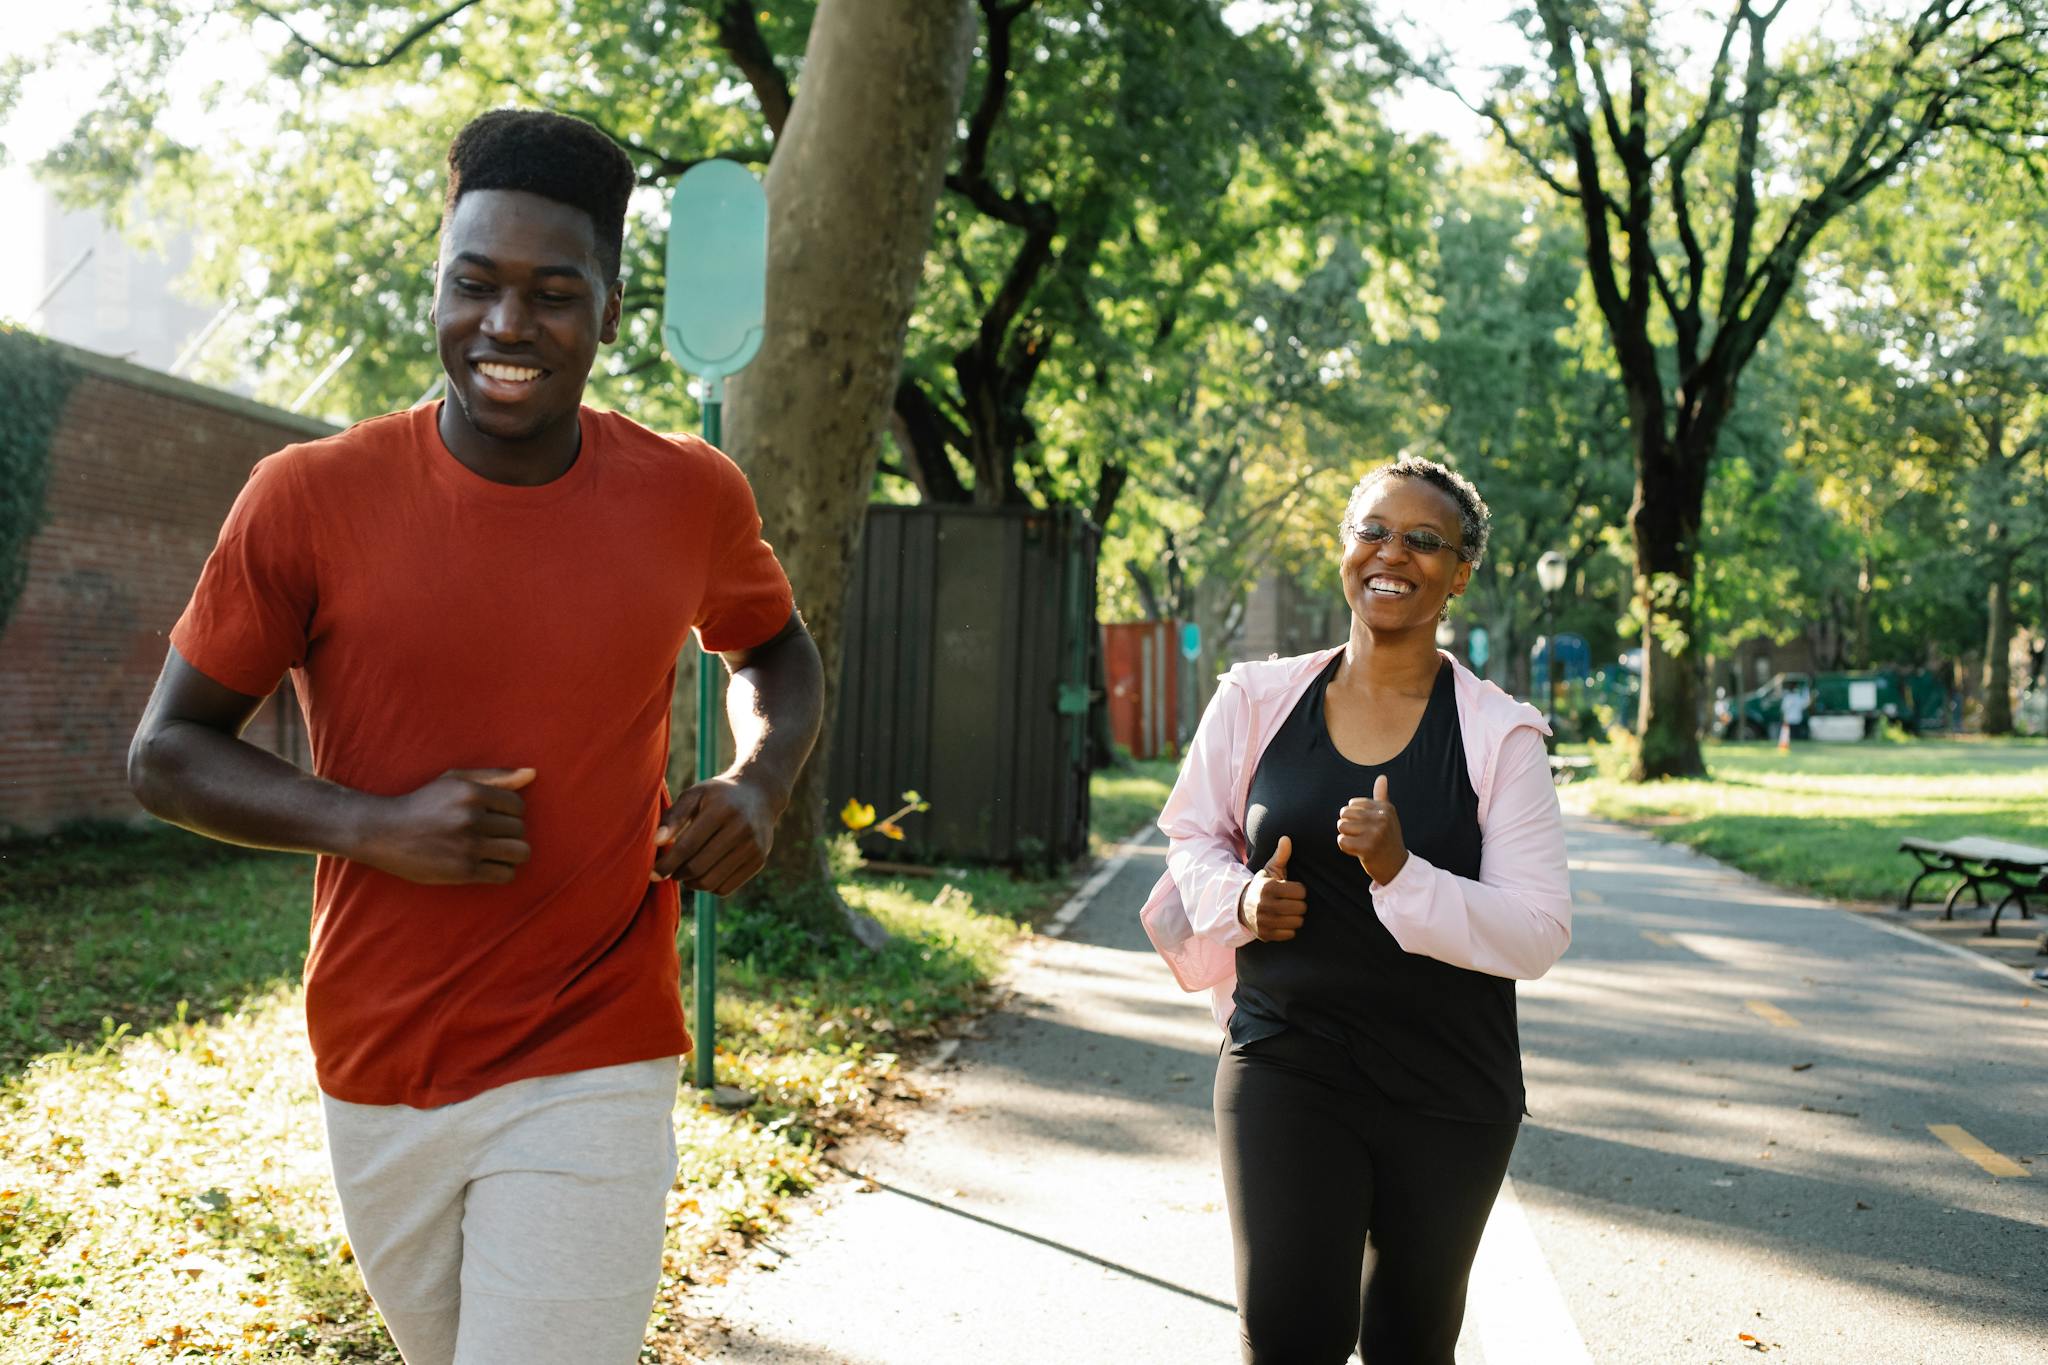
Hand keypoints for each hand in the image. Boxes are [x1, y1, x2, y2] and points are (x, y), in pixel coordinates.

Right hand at [357, 767, 534, 884]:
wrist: (384, 833)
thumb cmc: (423, 804)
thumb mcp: (454, 780)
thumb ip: (495, 776)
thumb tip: (533, 774)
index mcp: (471, 792)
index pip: (518, 806)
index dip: (509, 813)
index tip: (493, 818)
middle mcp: (472, 818)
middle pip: (519, 829)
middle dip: (508, 833)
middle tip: (489, 836)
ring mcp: (468, 846)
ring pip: (519, 852)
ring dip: (511, 854)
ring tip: (495, 852)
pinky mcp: (463, 871)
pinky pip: (505, 874)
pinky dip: (502, 871)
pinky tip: (487, 866)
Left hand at [652, 775, 779, 895]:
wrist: (759, 794)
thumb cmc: (717, 795)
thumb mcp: (694, 795)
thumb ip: (673, 816)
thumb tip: (657, 842)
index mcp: (721, 809)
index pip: (687, 846)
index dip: (667, 864)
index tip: (653, 874)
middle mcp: (741, 828)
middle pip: (698, 867)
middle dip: (678, 874)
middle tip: (671, 872)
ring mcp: (753, 846)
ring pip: (711, 882)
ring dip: (692, 883)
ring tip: (685, 873)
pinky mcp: (759, 860)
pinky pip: (725, 888)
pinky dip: (709, 887)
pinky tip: (705, 873)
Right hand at [1239, 835, 1307, 941]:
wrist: (1242, 906)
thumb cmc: (1263, 886)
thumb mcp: (1270, 870)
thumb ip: (1281, 855)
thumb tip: (1286, 838)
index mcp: (1268, 888)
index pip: (1301, 891)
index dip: (1299, 890)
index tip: (1292, 889)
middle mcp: (1265, 905)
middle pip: (1301, 908)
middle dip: (1299, 904)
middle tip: (1292, 902)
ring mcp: (1264, 921)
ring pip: (1297, 922)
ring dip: (1296, 917)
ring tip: (1289, 912)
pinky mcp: (1265, 935)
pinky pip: (1290, 934)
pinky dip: (1289, 929)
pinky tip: (1283, 922)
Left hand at [1336, 774, 1407, 884]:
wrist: (1396, 866)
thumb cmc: (1388, 839)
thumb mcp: (1388, 816)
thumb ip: (1381, 796)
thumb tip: (1382, 777)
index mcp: (1385, 808)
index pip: (1352, 804)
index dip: (1355, 816)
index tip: (1368, 827)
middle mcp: (1382, 818)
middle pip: (1344, 813)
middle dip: (1349, 826)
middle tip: (1363, 836)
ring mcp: (1375, 833)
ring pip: (1342, 826)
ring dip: (1347, 836)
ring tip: (1360, 842)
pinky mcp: (1366, 848)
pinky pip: (1341, 841)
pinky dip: (1346, 847)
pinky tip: (1358, 851)